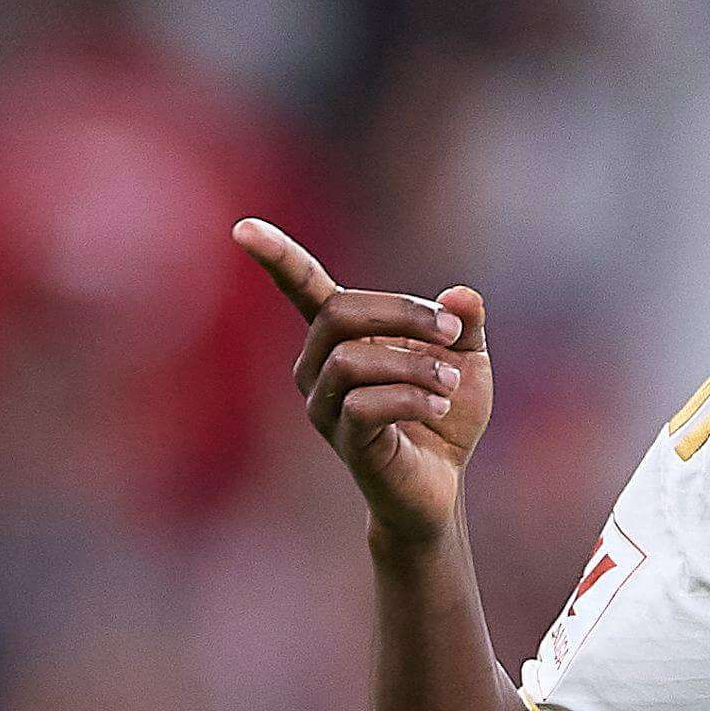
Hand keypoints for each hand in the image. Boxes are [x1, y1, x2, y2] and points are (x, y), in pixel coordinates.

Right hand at [234, 219, 488, 556]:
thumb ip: (463, 323)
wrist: (444, 483)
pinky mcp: (345, 441)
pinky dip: (412, 397)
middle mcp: (318, 366)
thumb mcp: (465, 358)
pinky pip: (365, 404)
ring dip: (414, 364)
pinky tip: (437, 406)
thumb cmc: (445, 413)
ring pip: (351, 359)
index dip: (276, 257)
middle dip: (403, 313)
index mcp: (342, 336)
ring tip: (449, 383)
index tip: (243, 227)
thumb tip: (462, 296)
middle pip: (338, 312)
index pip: (303, 288)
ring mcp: (325, 406)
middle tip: (452, 332)